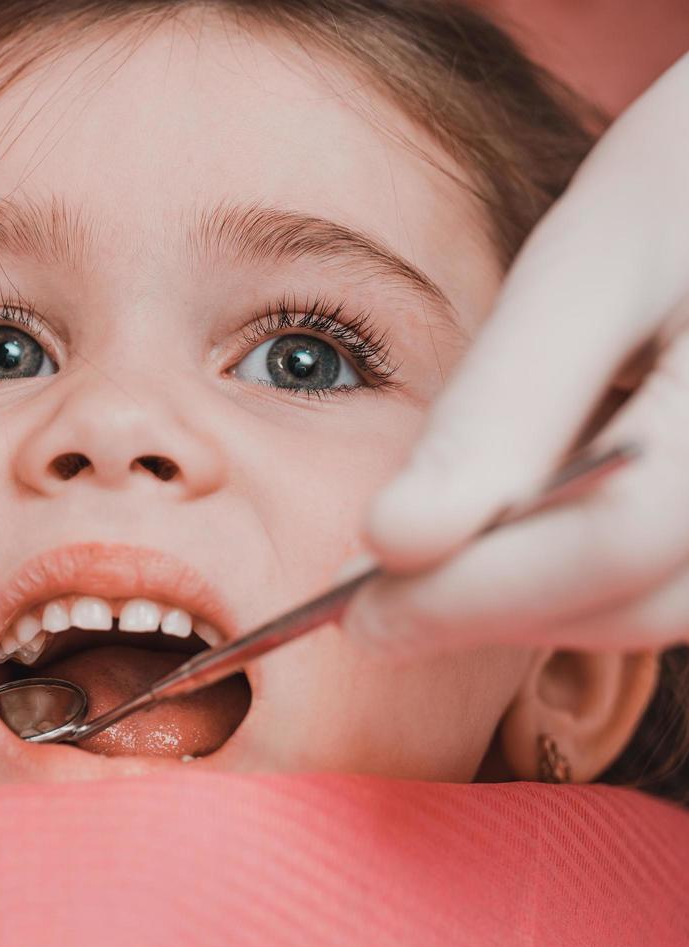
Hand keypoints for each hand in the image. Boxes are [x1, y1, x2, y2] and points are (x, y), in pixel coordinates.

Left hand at [349, 53, 688, 656]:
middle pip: (646, 596)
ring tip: (434, 580)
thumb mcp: (590, 265)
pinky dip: (597, 576)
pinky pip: (687, 570)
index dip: (474, 594)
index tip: (359, 613)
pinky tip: (520, 540)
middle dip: (497, 612)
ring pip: (669, 601)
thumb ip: (503, 407)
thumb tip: (399, 539)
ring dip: (544, 606)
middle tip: (380, 610)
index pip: (615, 544)